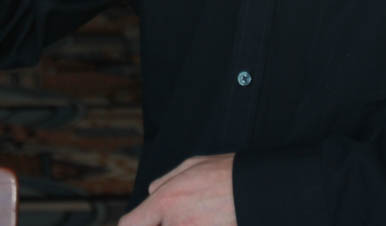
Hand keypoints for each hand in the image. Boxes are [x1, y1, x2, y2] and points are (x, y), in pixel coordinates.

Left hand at [118, 154, 235, 225]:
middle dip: (162, 222)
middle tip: (181, 212)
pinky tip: (209, 219)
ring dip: (181, 224)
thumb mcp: (191, 165)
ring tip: (200, 213)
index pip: (130, 225)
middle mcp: (174, 224)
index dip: (134, 224)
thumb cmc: (224, 174)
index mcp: (165, 201)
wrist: (254, 191)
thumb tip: (151, 192)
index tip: (142, 221)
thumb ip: (165, 182)